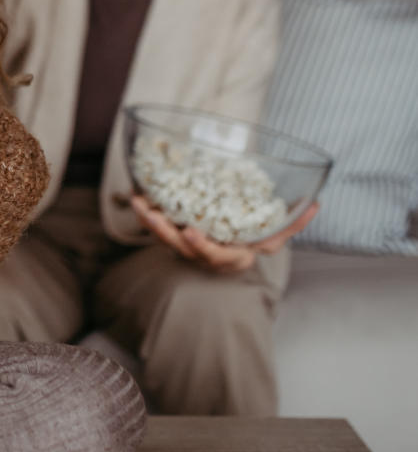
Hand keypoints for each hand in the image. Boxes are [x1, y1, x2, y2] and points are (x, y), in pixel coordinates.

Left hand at [131, 195, 320, 272]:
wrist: (234, 247)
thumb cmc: (255, 239)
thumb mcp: (275, 235)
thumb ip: (293, 223)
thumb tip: (315, 204)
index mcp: (233, 257)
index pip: (218, 257)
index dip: (203, 247)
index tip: (190, 232)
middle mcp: (208, 256)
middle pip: (182, 249)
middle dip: (165, 231)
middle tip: (152, 213)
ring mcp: (189, 249)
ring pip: (166, 239)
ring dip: (150, 221)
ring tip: (138, 201)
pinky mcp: (175, 238)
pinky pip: (158, 229)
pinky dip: (146, 214)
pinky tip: (137, 195)